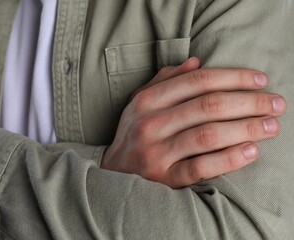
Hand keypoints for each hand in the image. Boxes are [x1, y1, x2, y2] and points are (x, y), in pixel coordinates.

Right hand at [101, 57, 285, 187]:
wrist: (115, 169)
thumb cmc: (134, 131)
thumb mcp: (142, 100)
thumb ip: (166, 79)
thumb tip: (197, 62)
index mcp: (147, 100)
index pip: (198, 81)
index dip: (233, 78)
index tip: (261, 81)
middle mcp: (151, 123)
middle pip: (208, 106)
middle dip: (249, 102)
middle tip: (276, 103)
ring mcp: (157, 152)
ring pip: (208, 135)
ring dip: (246, 128)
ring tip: (271, 126)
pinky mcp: (165, 178)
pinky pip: (202, 167)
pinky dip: (229, 158)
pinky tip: (251, 151)